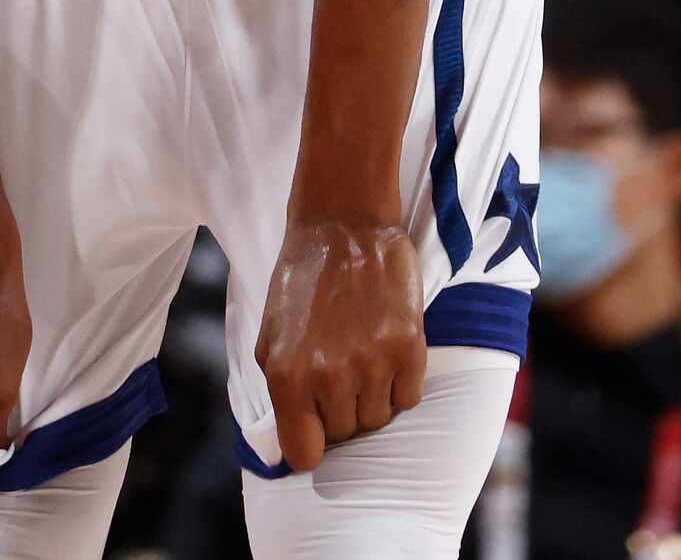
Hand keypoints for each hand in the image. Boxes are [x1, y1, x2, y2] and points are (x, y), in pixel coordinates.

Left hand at [255, 218, 424, 470]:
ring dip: (370, 395)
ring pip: (379, 419)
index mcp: (287, 375)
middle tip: (336, 368)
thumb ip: (278, 389)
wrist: (343, 227)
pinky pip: (409, 398)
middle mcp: (330, 377)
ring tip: (358, 352)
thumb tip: (290, 439)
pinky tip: (383, 347)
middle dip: (339, 409)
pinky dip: (399, 382)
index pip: (303, 453)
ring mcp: (373, 365)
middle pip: (345, 434)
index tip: (314, 432)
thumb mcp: (269, 334)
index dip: (309, 445)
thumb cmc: (302, 281)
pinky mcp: (410, 350)